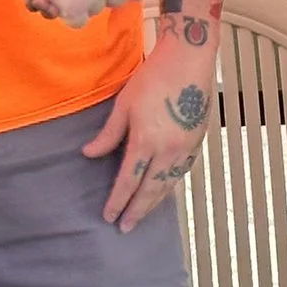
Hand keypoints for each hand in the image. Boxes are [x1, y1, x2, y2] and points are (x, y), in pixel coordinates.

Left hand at [83, 15, 216, 230]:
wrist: (189, 58)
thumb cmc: (153, 77)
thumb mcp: (124, 104)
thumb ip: (108, 134)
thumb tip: (89, 154)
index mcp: (146, 141)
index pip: (129, 181)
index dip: (118, 201)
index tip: (108, 216)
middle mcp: (168, 150)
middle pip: (151, 190)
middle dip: (137, 210)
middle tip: (126, 227)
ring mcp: (186, 147)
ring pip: (169, 184)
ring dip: (155, 202)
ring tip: (143, 214)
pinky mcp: (198, 140)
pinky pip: (182, 171)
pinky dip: (171, 185)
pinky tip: (164, 189)